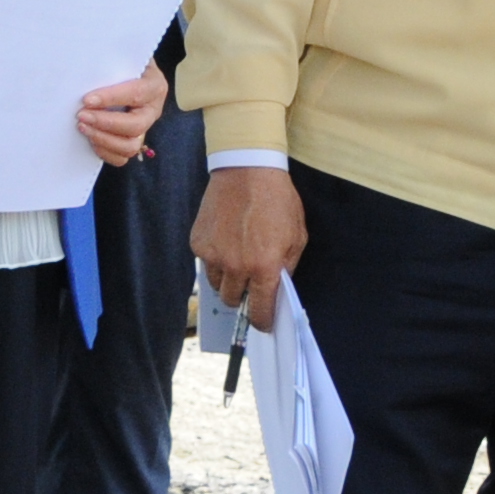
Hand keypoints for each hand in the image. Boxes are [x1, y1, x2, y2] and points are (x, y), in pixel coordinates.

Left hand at [77, 60, 167, 165]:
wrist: (129, 73)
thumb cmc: (124, 62)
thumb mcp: (124, 54)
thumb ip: (114, 59)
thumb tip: (89, 61)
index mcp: (154, 85)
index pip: (136, 94)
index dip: (111, 99)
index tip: (87, 100)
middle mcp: (153, 110)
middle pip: (135, 126)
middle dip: (105, 123)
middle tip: (81, 116)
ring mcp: (145, 128)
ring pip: (131, 146)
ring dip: (103, 139)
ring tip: (83, 128)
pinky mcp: (133, 140)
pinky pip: (122, 157)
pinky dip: (105, 152)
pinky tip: (91, 139)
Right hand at [191, 166, 306, 328]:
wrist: (247, 169)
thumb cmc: (278, 201)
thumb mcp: (296, 236)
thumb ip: (286, 267)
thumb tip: (277, 288)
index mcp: (264, 267)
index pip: (260, 310)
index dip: (262, 321)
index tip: (263, 324)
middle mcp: (236, 266)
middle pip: (232, 300)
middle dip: (243, 296)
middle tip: (250, 282)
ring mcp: (213, 255)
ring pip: (216, 285)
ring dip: (227, 279)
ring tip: (237, 258)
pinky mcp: (198, 243)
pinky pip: (205, 264)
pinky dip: (214, 259)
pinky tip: (225, 240)